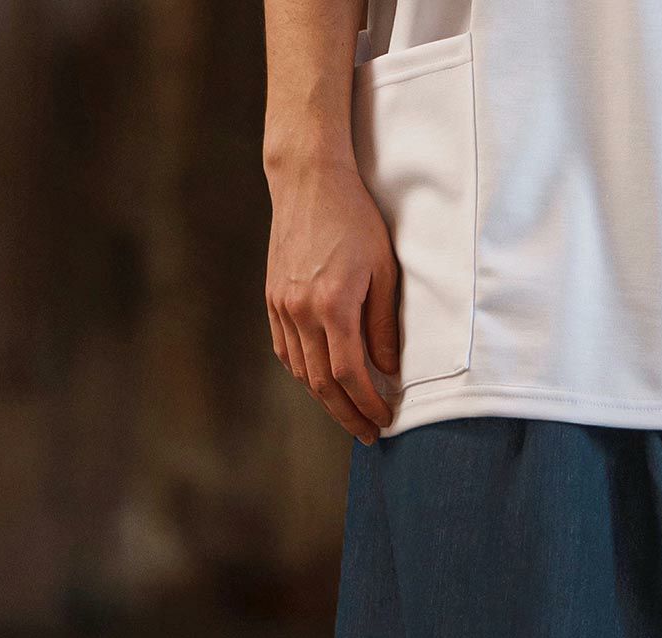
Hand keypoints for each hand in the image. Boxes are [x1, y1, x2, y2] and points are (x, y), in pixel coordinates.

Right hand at [265, 158, 399, 443]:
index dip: (368, 404)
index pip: (350, 374)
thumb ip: (385, 326)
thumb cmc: (355, 220)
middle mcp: (301, 310)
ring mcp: (281, 305)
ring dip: (326, 399)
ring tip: (350, 413)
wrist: (309, 181)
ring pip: (301, 372)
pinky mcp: (272, 298)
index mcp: (332, 305)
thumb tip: (388, 372)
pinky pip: (286, 351)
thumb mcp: (384, 271)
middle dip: (348, 414)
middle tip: (369, 434)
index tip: (385, 421)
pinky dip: (305, 374)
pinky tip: (323, 383)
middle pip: (322, 383)